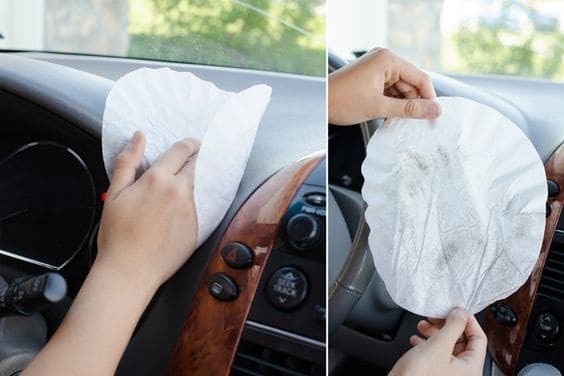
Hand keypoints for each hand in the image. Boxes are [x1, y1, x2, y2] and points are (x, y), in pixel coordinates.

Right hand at [96, 131, 199, 294]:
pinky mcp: (198, 226)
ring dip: (198, 178)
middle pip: (197, 164)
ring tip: (190, 180)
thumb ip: (127, 162)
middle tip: (193, 158)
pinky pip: (202, 205)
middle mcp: (179, 191)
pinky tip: (187, 204)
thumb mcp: (115, 194)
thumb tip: (138, 137)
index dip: (189, 144)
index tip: (191, 143)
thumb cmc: (117, 235)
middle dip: (197, 158)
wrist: (130, 270)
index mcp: (158, 179)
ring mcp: (192, 209)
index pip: (182, 150)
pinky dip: (197, 199)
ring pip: (202, 184)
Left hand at [328, 48, 440, 124]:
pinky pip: (389, 91)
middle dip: (413, 103)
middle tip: (416, 123)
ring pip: (400, 89)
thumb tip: (433, 110)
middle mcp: (383, 60)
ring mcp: (376, 68)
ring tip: (399, 121)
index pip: (420, 78)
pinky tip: (390, 116)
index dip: (429, 98)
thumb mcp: (378, 107)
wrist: (318, 103)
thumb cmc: (340, 101)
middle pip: (410, 84)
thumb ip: (409, 110)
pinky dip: (391, 103)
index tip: (434, 115)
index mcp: (387, 60)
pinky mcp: (370, 78)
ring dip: (401, 105)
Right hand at [389, 308, 486, 375]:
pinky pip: (436, 355)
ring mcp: (448, 374)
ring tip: (423, 326)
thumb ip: (453, 326)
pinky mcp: (434, 374)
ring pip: (447, 347)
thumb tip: (461, 313)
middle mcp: (463, 373)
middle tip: (436, 316)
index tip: (456, 310)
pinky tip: (417, 339)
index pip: (479, 338)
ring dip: (434, 333)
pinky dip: (427, 344)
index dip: (468, 321)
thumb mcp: (438, 345)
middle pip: (462, 341)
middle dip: (446, 326)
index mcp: (471, 369)